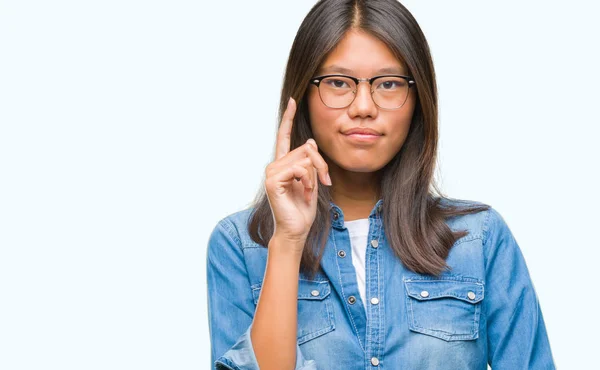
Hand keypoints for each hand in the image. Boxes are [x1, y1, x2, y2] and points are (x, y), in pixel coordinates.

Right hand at [264, 97, 331, 249]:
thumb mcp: (313, 179)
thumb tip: (310, 142)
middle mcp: (275, 164)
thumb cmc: (303, 207)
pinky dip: (308, 182)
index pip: (286, 136)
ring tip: (309, 192)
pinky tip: (303, 194)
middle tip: (323, 183)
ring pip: (305, 158)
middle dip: (321, 165)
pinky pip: (300, 169)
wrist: (296, 229)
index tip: (293, 100)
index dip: (289, 118)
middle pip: (307, 148)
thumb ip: (311, 161)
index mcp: (284, 163)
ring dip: (315, 176)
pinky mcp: (272, 180)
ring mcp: (272, 171)